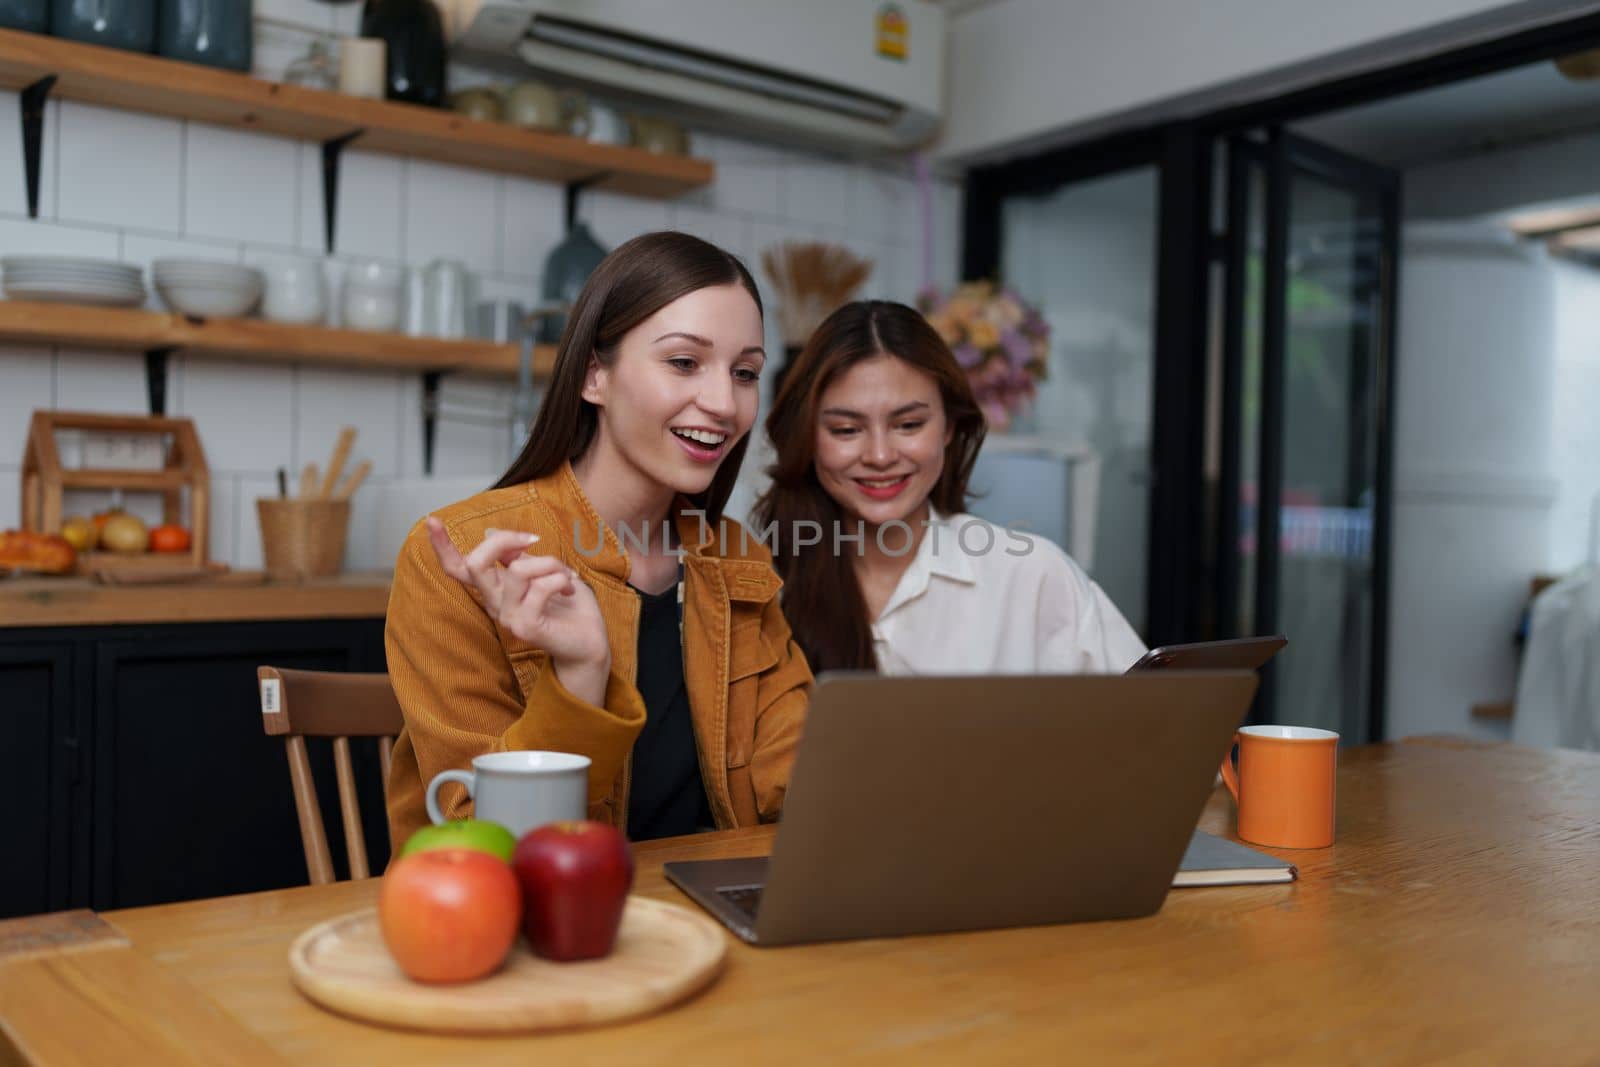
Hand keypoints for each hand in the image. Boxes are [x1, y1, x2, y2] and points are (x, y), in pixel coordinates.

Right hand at [427, 518, 611, 702]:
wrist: (590, 642)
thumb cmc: (568, 606)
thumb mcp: (542, 571)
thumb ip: (517, 557)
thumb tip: (488, 532)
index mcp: (495, 590)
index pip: (458, 569)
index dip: (442, 545)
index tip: (432, 519)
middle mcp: (495, 604)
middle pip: (475, 563)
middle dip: (503, 540)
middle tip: (533, 539)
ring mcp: (508, 618)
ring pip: (517, 570)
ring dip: (550, 563)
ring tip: (567, 575)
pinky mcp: (526, 628)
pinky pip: (540, 587)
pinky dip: (561, 579)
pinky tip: (570, 588)